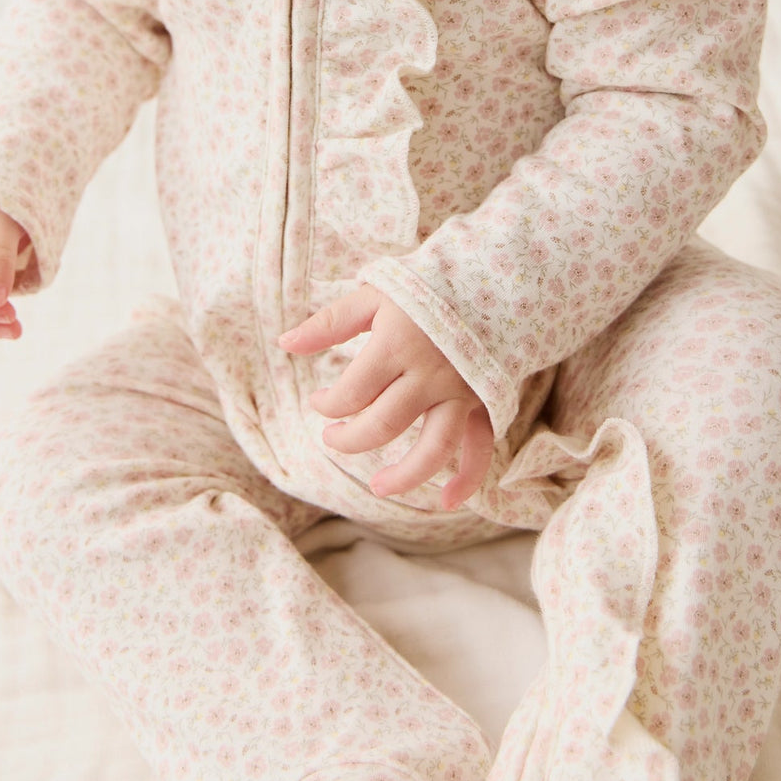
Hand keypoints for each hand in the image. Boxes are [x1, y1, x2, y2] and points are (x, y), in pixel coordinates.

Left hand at [278, 285, 493, 508]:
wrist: (495, 277)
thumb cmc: (427, 284)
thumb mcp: (375, 294)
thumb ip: (330, 322)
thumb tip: (285, 344)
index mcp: (396, 344)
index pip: (350, 392)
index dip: (327, 404)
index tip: (321, 401)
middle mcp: (428, 374)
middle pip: (382, 425)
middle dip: (350, 439)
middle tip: (333, 437)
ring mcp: (459, 391)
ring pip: (431, 448)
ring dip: (403, 475)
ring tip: (377, 488)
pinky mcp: (483, 400)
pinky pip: (479, 448)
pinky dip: (467, 479)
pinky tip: (446, 503)